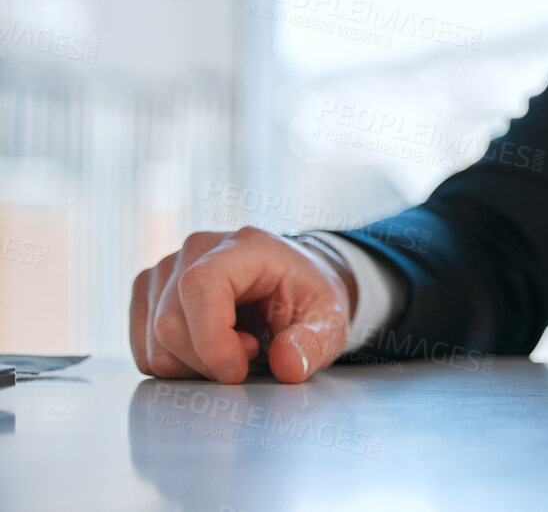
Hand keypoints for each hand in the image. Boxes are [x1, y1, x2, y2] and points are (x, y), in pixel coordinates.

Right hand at [130, 227, 352, 383]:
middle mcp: (196, 250)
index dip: (211, 340)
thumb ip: (314, 342)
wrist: (291, 284)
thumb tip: (289, 364)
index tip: (237, 372)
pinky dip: (177, 364)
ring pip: (154, 343)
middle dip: (209, 360)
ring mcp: (166, 270)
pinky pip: (145, 351)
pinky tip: (209, 347)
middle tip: (251, 351)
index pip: (199, 286)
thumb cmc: (307, 298)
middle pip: (170, 325)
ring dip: (194, 365)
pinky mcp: (149, 294)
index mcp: (245, 246)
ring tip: (234, 345)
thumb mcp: (329, 321)